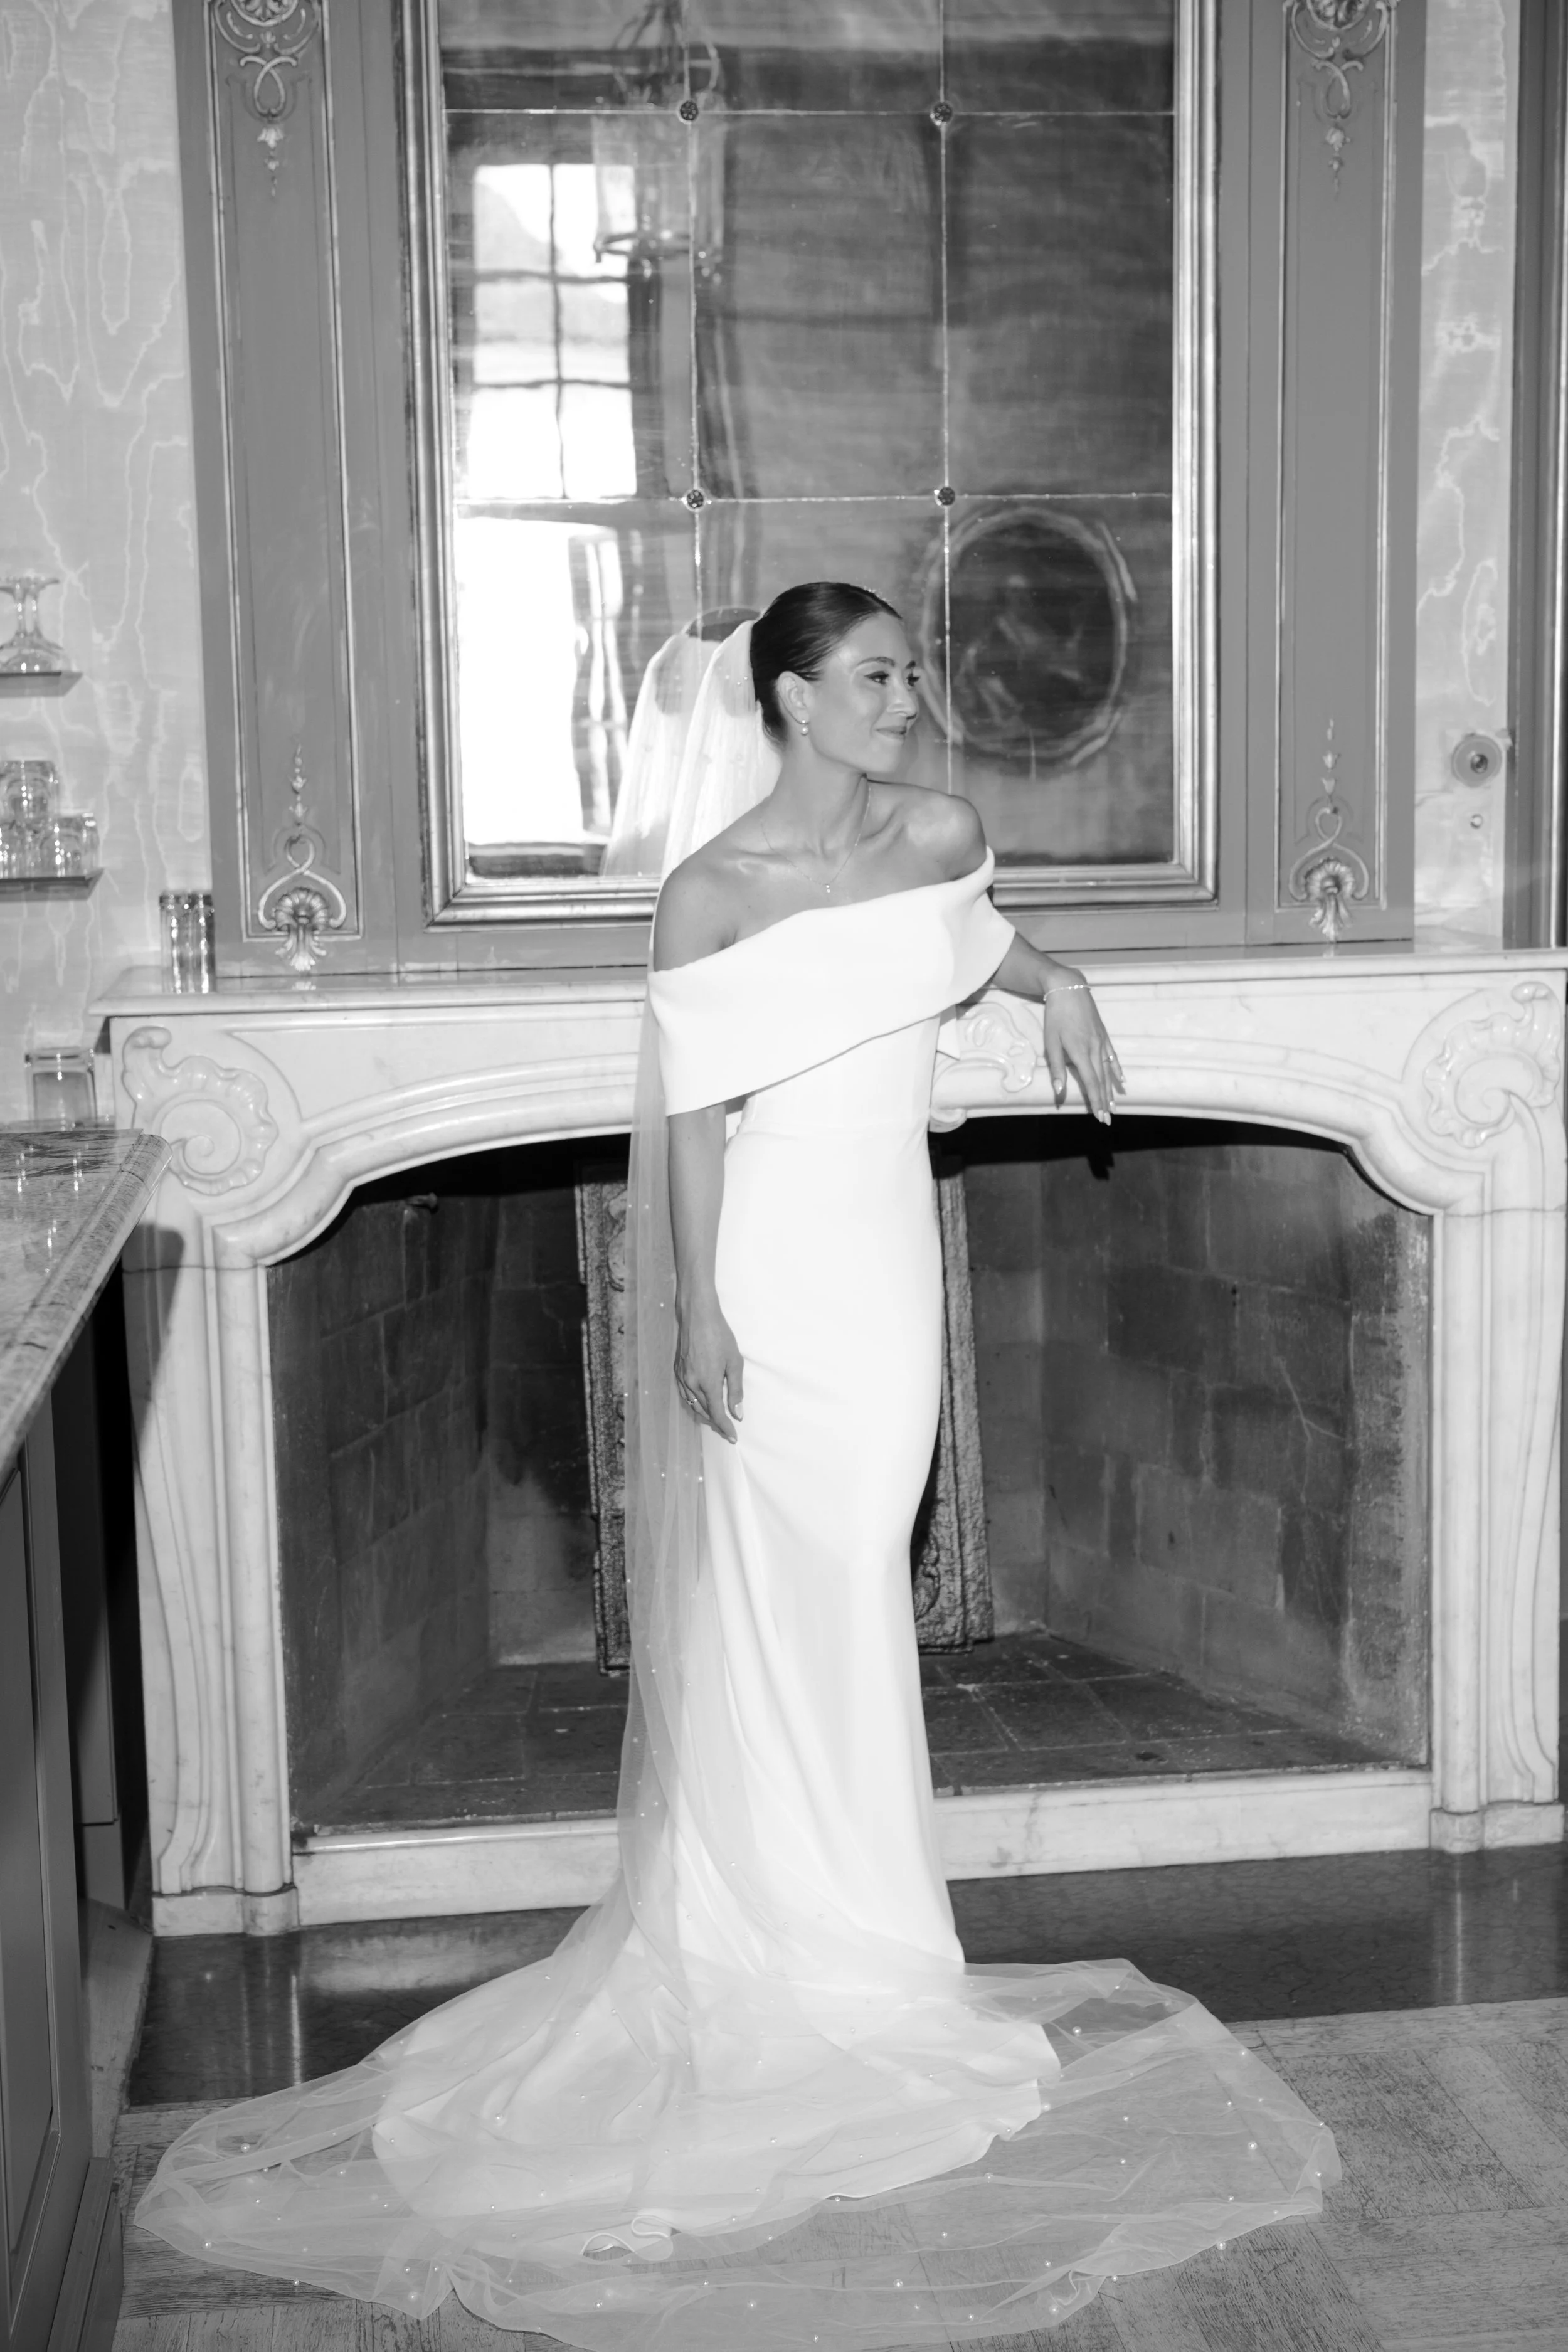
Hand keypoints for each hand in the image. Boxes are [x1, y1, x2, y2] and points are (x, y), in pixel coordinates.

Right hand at [675, 1295, 744, 1441]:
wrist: (698, 1316)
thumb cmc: (720, 1336)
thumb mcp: (734, 1362)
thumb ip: (735, 1390)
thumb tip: (737, 1413)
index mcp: (708, 1382)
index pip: (717, 1414)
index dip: (725, 1428)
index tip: (733, 1437)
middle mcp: (692, 1383)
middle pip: (704, 1413)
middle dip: (717, 1424)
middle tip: (729, 1430)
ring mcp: (682, 1377)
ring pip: (693, 1405)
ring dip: (705, 1415)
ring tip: (717, 1420)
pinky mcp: (678, 1371)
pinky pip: (686, 1395)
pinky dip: (695, 1404)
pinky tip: (702, 1403)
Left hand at [1041, 968, 1124, 1123]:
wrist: (1068, 989)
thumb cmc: (1055, 1017)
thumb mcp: (1051, 1042)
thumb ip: (1057, 1068)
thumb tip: (1059, 1091)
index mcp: (1080, 1053)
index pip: (1091, 1083)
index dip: (1095, 1101)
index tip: (1099, 1117)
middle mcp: (1094, 1049)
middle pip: (1102, 1080)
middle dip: (1105, 1101)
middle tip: (1108, 1119)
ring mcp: (1101, 1041)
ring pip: (1108, 1070)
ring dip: (1111, 1090)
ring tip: (1114, 1106)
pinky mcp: (1103, 1034)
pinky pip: (1113, 1056)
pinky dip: (1117, 1069)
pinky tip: (1122, 1080)